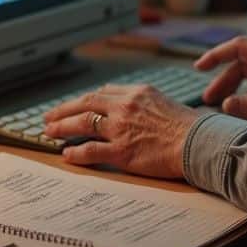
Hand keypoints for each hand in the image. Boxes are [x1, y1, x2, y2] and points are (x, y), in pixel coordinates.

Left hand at [42, 84, 198, 177]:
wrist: (198, 143)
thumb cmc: (188, 126)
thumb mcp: (164, 102)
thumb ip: (143, 103)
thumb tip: (129, 107)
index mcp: (136, 92)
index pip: (102, 93)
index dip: (84, 100)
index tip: (74, 106)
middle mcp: (125, 106)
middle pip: (85, 104)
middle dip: (63, 110)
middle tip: (49, 117)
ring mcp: (121, 129)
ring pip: (82, 124)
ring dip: (62, 128)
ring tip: (49, 133)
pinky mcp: (121, 151)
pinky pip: (90, 150)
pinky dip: (75, 152)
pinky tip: (66, 154)